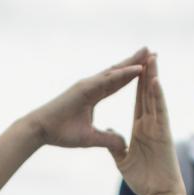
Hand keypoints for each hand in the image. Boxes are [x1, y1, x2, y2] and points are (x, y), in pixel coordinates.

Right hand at [24, 49, 150, 160]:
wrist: (40, 130)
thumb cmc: (60, 133)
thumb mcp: (91, 138)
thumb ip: (108, 139)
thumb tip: (124, 143)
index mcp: (93, 95)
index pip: (117, 83)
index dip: (132, 76)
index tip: (146, 69)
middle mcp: (92, 86)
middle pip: (119, 72)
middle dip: (136, 62)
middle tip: (153, 52)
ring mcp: (88, 85)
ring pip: (116, 71)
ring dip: (133, 61)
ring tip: (149, 51)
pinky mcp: (85, 88)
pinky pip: (109, 80)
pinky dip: (124, 74)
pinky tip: (138, 69)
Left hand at [112, 53, 181, 194]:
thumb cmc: (145, 181)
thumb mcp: (123, 161)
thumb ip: (116, 146)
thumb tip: (109, 135)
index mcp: (141, 129)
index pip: (137, 101)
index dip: (134, 83)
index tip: (131, 66)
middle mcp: (151, 125)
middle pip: (147, 93)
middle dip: (145, 72)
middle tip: (146, 51)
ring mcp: (158, 128)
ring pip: (155, 98)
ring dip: (153, 77)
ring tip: (152, 57)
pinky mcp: (164, 135)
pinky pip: (160, 113)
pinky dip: (158, 97)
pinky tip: (155, 81)